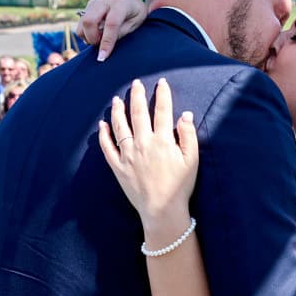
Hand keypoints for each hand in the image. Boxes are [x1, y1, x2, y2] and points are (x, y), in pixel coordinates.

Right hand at [80, 0, 149, 61]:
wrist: (131, 2)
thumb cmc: (135, 16)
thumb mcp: (134, 26)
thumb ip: (119, 34)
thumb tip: (104, 46)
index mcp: (120, 4)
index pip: (111, 24)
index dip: (106, 42)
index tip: (102, 58)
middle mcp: (105, 1)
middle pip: (89, 20)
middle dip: (92, 38)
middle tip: (100, 45)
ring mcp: (94, 3)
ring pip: (82, 23)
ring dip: (88, 36)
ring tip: (100, 40)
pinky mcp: (88, 7)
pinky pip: (81, 24)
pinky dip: (86, 33)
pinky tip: (96, 35)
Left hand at [98, 78, 198, 234]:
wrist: (162, 212)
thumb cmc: (180, 187)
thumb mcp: (192, 161)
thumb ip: (189, 136)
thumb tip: (185, 115)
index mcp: (162, 141)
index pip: (162, 111)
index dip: (162, 94)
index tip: (161, 83)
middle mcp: (143, 144)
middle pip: (138, 113)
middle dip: (137, 95)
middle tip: (136, 83)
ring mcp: (128, 156)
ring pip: (120, 126)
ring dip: (118, 110)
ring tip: (117, 99)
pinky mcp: (119, 168)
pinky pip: (108, 148)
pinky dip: (104, 135)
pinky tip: (102, 125)